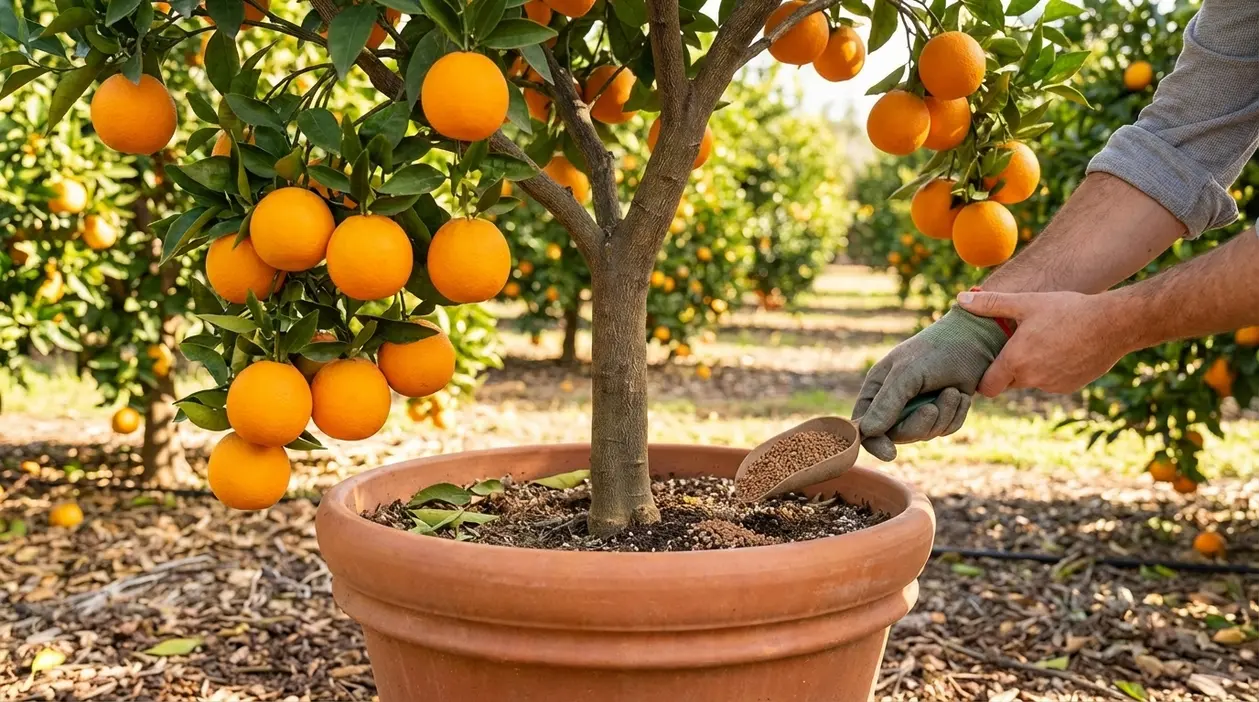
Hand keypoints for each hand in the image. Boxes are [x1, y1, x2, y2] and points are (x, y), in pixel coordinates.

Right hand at [853, 308, 1008, 460]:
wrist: (977, 340)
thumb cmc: (938, 349)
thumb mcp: (908, 373)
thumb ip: (887, 402)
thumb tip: (866, 431)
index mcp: (878, 388)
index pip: (864, 425)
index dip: (873, 442)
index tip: (889, 453)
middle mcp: (895, 401)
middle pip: (897, 436)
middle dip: (918, 424)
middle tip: (932, 407)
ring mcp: (919, 408)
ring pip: (924, 434)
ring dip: (942, 416)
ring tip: (951, 391)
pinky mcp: (943, 412)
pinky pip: (946, 429)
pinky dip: (956, 415)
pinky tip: (960, 394)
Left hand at [956, 289, 1134, 395]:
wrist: (1114, 324)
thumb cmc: (1068, 310)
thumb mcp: (1026, 302)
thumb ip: (990, 304)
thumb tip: (959, 299)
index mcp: (1016, 361)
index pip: (986, 387)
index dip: (982, 378)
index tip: (983, 365)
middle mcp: (1032, 379)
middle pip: (1007, 383)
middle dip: (1006, 369)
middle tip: (1012, 346)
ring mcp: (1052, 385)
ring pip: (1031, 381)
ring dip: (1030, 368)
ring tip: (1042, 342)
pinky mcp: (1070, 386)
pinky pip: (1051, 382)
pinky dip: (1051, 370)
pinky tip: (1061, 348)